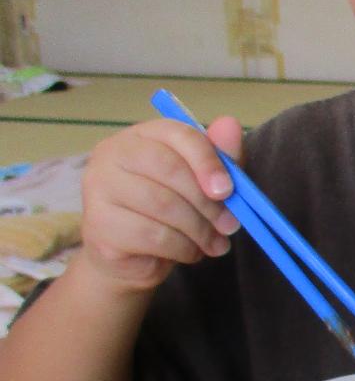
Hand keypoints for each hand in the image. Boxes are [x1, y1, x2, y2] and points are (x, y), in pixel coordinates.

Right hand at [76, 116, 243, 293]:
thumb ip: (220, 155)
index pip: (178, 134)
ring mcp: (98, 189)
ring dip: (199, 229)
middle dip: (208, 202)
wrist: (134, 256)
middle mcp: (112, 154)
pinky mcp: (98, 225)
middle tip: (229, 225)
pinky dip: (182, 248)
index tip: (228, 190)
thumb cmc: (173, 210)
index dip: (209, 161)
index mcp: (141, 135)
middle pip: (170, 169)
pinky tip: (189, 252)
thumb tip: (231, 124)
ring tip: (213, 242)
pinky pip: (153, 236)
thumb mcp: (204, 181)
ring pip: (164, 205)